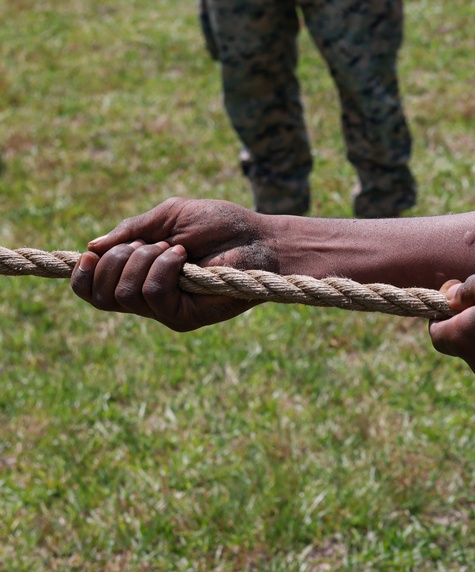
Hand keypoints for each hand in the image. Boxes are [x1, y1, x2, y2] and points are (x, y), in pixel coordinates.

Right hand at [71, 197, 277, 330]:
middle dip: (117, 259)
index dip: (82, 274)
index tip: (91, 253)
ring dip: (143, 260)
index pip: (93, 290)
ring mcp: (166, 310)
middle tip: (153, 243)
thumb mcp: (169, 218)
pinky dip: (162, 268)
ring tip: (175, 249)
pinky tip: (184, 258)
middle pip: (101, 294)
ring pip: (125, 294)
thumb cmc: (221, 225)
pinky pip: (153, 295)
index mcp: (139, 275)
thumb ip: (131, 231)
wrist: (260, 238)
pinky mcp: (186, 317)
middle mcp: (149, 297)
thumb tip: (91, 247)